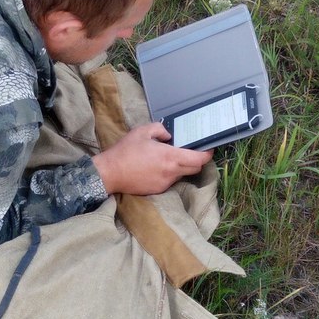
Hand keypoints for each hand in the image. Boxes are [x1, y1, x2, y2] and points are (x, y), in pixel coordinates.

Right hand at [91, 122, 213, 195]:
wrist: (110, 173)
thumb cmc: (124, 152)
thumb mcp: (142, 132)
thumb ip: (160, 129)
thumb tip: (169, 135)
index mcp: (169, 156)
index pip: (199, 159)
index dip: (207, 154)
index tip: (208, 149)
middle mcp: (171, 172)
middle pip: (195, 168)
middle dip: (196, 160)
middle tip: (190, 151)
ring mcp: (165, 183)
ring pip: (182, 174)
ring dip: (181, 167)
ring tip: (167, 159)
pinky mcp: (158, 190)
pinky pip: (170, 181)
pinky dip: (169, 174)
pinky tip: (156, 168)